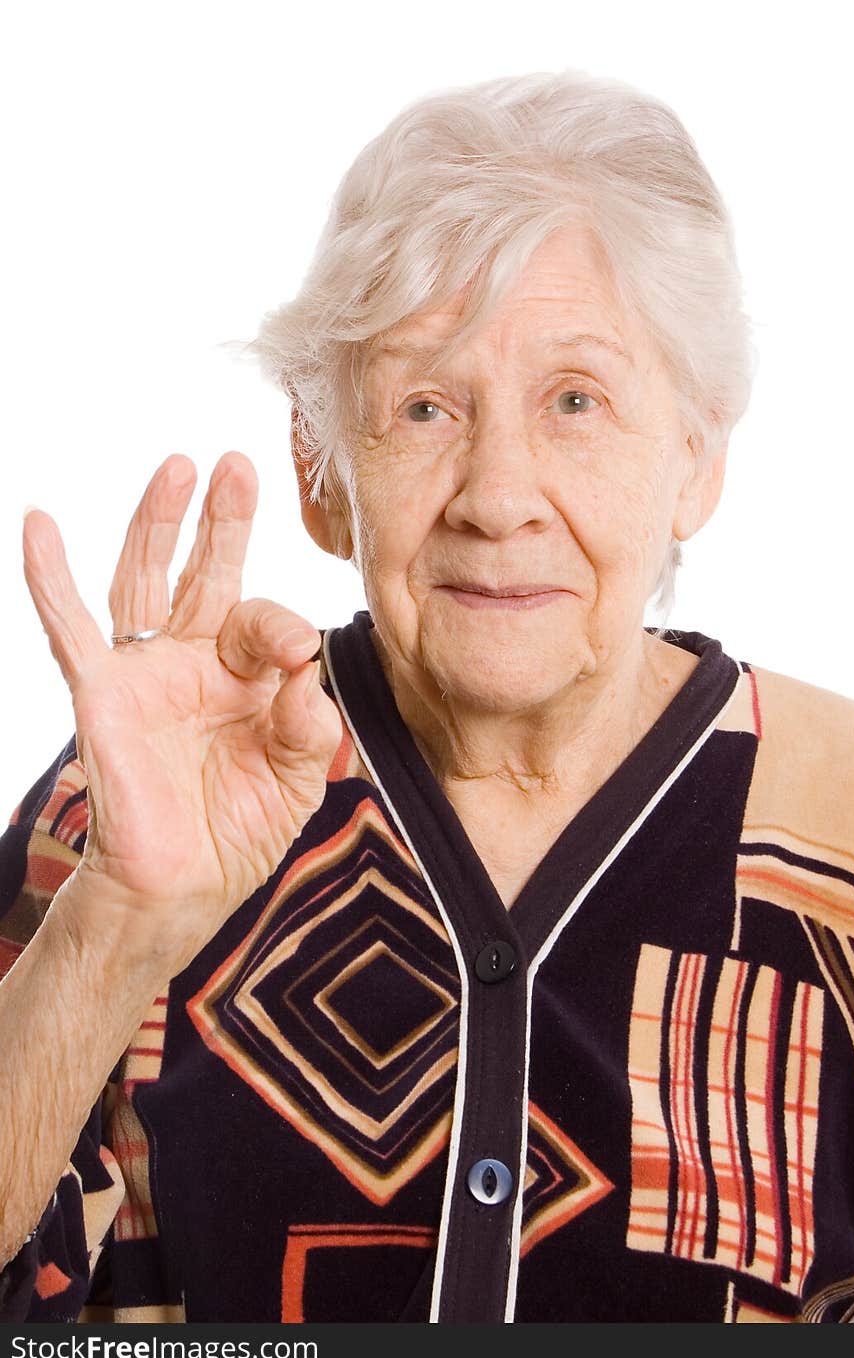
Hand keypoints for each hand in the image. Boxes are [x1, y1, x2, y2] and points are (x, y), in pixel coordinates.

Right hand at [21, 451, 341, 970]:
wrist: (179, 891)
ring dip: (158, 523)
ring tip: (178, 468)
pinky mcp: (101, 692)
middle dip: (223, 521)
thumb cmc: (236, 834)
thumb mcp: (296, 781)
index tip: (297, 652)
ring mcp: (146, 672)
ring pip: (147, 579)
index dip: (283, 628)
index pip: (266, 624)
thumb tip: (309, 671)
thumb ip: (312, 727)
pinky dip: (50, 576)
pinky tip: (37, 524)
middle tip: (238, 467)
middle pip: (207, 573)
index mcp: (248, 679)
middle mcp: (196, 662)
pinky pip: (69, 627)